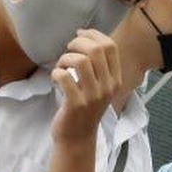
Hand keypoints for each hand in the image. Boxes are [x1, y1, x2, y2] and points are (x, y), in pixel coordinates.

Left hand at [50, 29, 121, 144]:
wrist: (78, 136)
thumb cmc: (85, 108)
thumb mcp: (100, 87)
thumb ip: (99, 67)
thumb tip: (87, 39)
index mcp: (116, 79)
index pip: (111, 47)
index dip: (93, 34)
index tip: (80, 34)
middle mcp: (108, 86)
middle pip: (96, 50)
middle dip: (77, 43)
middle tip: (67, 51)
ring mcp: (93, 95)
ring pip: (80, 61)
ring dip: (65, 58)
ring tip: (61, 66)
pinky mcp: (76, 103)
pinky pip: (63, 76)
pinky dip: (56, 72)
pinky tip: (56, 78)